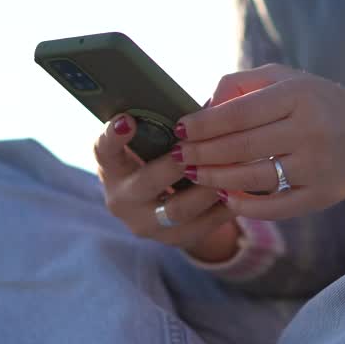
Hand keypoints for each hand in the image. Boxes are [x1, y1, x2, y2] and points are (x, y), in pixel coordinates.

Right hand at [94, 114, 241, 261]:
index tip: (127, 119)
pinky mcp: (174, 239)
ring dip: (205, 188)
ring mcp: (146, 223)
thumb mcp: (150, 143)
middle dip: (173, 166)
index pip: (104, 150)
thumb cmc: (157, 158)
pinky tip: (240, 190)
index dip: (113, 136)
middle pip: (146, 183)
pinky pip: (202, 226)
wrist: (159, 206)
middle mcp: (122, 198)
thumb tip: (208, 104)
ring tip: (228, 168)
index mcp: (112, 167)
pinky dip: (223, 206)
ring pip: (178, 210)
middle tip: (195, 149)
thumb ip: (166, 126)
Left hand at [173, 64, 344, 219]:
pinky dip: (246, 205)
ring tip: (195, 175)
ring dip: (216, 179)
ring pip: (253, 178)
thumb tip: (204, 105)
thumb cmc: (320, 104)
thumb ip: (243, 83)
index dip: (203, 124)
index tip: (179, 130)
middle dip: (202, 154)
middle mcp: (310, 130)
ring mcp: (317, 167)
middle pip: (240, 147)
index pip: (238, 113)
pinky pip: (275, 207)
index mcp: (299, 96)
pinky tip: (226, 198)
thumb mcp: (288, 79)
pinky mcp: (322, 197)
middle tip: (178, 157)